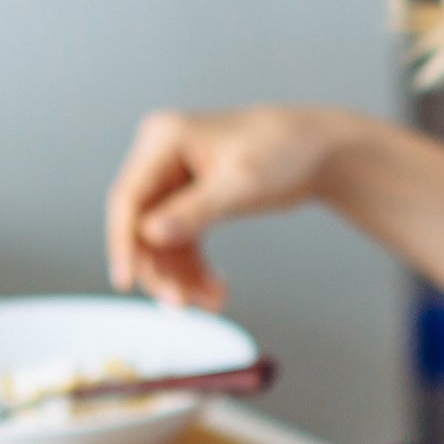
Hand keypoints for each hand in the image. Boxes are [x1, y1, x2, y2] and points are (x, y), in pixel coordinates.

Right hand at [107, 105, 354, 307]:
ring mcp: (175, 179)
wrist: (319, 150)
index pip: (128, 197)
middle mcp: (162, 156)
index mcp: (165, 139)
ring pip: (161, 241)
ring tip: (213, 302)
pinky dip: (196, 269)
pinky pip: (182, 242)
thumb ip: (195, 211)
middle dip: (161, 268)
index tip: (126, 282)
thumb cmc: (285, 152)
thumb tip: (149, 235)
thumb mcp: (241, 184)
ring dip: (182, 276)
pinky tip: (216, 290)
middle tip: (181, 305)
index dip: (123, 243)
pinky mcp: (191, 199)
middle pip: (141, 224)